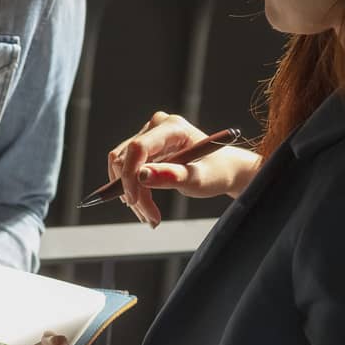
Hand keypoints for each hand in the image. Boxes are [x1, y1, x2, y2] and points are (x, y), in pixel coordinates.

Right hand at [108, 111, 262, 225]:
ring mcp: (148, 135)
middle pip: (126, 159)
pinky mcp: (143, 147)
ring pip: (121, 166)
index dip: (130, 175)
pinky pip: (125, 169)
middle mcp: (157, 126)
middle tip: (149, 217)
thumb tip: (142, 175)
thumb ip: (172, 176)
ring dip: (130, 194)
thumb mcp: (200, 179)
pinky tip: (144, 204)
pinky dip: (131, 189)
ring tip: (148, 215)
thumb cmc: (218, 171)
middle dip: (133, 191)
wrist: (224, 170)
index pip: (138, 147)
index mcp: (173, 127)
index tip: (135, 201)